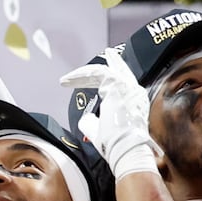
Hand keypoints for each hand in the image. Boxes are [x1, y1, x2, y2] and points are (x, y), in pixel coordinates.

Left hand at [60, 48, 157, 178]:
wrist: (124, 148)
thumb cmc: (114, 144)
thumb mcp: (99, 131)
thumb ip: (91, 122)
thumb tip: (85, 118)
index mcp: (132, 103)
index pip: (121, 85)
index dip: (106, 80)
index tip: (92, 79)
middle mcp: (134, 93)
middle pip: (122, 72)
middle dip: (114, 62)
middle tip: (108, 53)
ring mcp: (128, 88)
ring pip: (105, 72)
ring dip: (84, 74)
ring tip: (67, 78)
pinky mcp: (119, 86)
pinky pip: (99, 72)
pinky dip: (82, 75)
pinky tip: (69, 80)